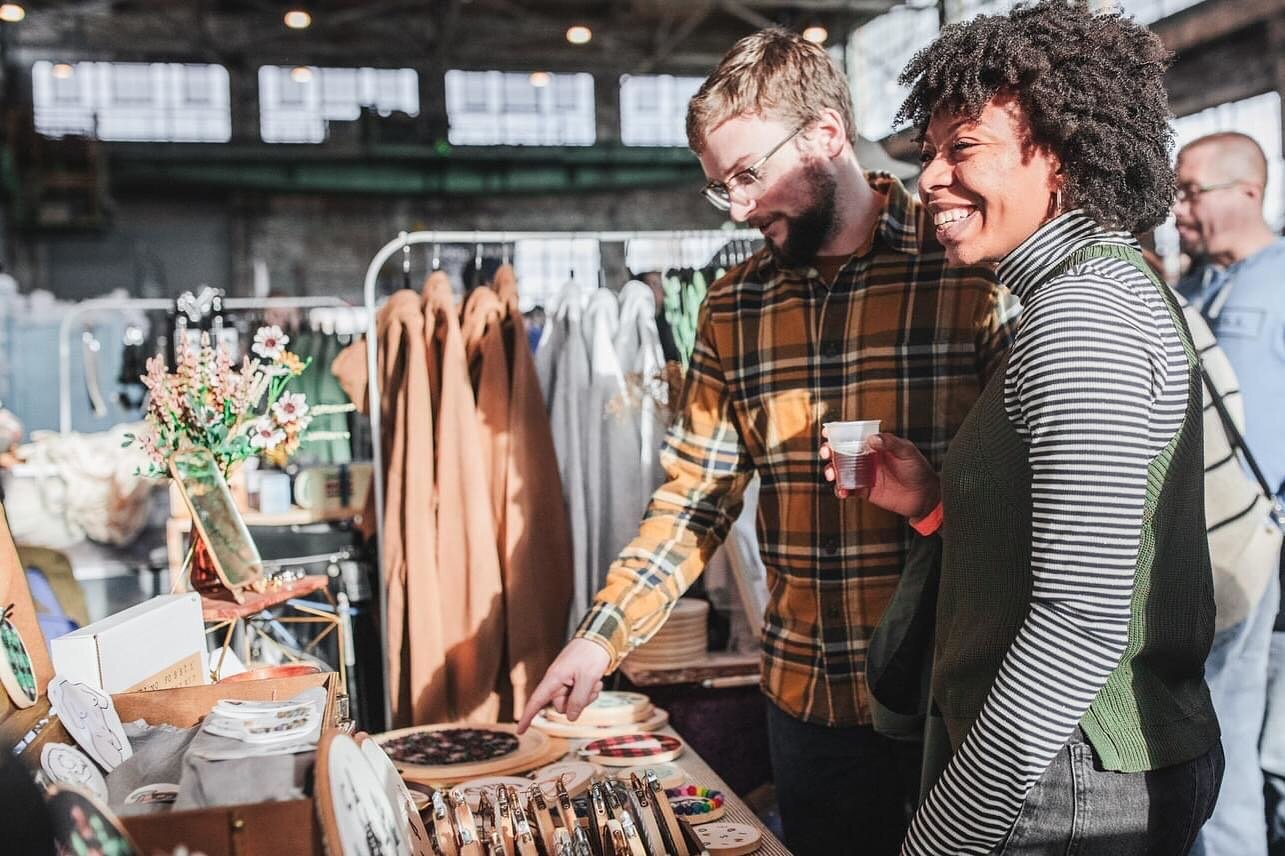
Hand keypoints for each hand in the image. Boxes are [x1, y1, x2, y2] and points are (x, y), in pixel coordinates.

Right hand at [515, 638, 610, 733]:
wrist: (601, 638)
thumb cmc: (591, 654)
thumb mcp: (587, 679)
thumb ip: (578, 700)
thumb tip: (570, 717)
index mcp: (554, 679)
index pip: (536, 701)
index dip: (527, 717)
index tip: (520, 731)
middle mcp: (557, 681)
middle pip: (561, 706)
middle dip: (577, 703)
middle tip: (589, 688)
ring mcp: (566, 681)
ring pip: (573, 702)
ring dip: (586, 697)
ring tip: (594, 682)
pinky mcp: (575, 680)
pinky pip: (579, 696)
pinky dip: (589, 691)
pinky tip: (595, 681)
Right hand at [820, 431, 940, 520]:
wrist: (925, 496)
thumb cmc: (918, 469)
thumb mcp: (907, 452)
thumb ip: (891, 443)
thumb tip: (871, 438)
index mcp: (875, 445)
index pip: (853, 436)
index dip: (838, 433)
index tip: (828, 431)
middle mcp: (866, 458)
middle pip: (841, 452)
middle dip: (829, 451)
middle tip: (826, 452)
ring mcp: (863, 475)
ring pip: (840, 471)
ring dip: (831, 471)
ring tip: (832, 474)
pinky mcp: (864, 491)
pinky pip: (847, 489)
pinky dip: (841, 490)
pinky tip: (842, 492)